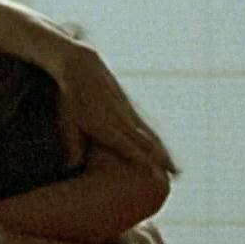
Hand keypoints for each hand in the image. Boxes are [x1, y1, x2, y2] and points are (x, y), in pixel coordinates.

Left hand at [54, 43, 175, 174]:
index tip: (155, 172)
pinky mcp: (131, 109)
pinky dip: (159, 142)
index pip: (128, 146)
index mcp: (106, 125)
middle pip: (147, 143)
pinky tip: (165, 151)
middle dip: (161, 160)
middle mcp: (121, 120)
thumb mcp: (67, 121)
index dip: (142, 159)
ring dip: (165, 153)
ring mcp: (129, 114)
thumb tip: (71, 166)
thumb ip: (72, 144)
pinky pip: (149, 128)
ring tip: (177, 170)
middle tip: (175, 176)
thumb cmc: (72, 97)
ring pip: (152, 136)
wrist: (83, 67)